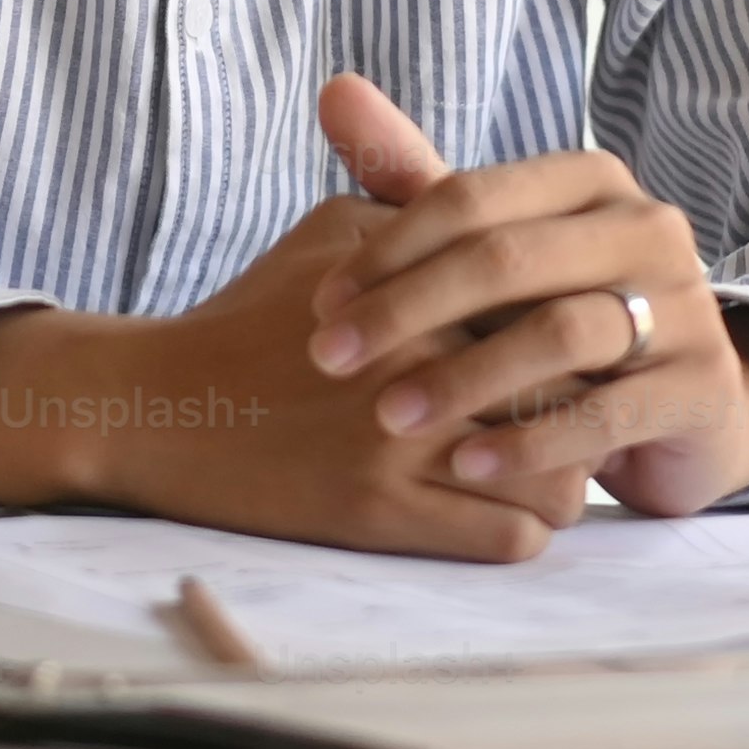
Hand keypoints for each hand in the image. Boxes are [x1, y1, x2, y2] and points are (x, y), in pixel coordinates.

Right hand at [0, 163, 558, 561]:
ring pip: (554, 474)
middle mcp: (416, 362)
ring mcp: (399, 444)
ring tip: (545, 466)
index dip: (583, 328)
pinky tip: (502, 505)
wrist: (159, 404)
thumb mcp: (335, 231)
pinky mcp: (380, 515)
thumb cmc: (253, 313)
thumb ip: (424, 212)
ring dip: (562, 474)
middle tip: (584, 413)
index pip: (553, 306)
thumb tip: (517, 214)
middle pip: (570, 390)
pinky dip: (522, 526)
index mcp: (419, 288)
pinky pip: (508, 536)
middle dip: (589, 404)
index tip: (582, 347)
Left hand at [306, 75, 748, 520]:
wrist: (685, 403)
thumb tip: (333, 90)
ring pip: (558, 332)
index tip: (319, 304)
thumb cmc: (563, 312)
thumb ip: (414, 177)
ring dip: (461, 379)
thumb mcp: (494, 247)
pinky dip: (528, 441)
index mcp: (591, 180)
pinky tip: (464, 467)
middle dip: (406, 310)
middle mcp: (647, 228)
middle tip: (328, 359)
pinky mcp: (700, 387)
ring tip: (390, 418)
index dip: (388, 248)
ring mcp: (685, 306)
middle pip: (507, 258)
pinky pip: (604, 416)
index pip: (471, 197)